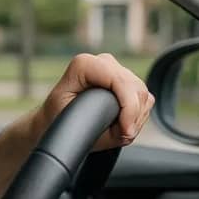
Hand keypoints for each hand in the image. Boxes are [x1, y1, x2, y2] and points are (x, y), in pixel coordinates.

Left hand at [38, 53, 154, 149]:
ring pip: (143, 94)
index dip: (129, 108)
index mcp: (85, 65)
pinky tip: (123, 125)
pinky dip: (138, 116)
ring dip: (136, 118)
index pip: (121, 82)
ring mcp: (115, 69)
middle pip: (136, 89)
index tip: (124, 131)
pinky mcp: (126, 80)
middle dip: (133, 117)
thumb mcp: (73, 123)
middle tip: (121, 136)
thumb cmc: (58, 119)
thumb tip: (125, 129)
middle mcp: (102, 62)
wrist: (53, 119)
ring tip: (118, 132)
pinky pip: (145, 98)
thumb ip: (98, 125)